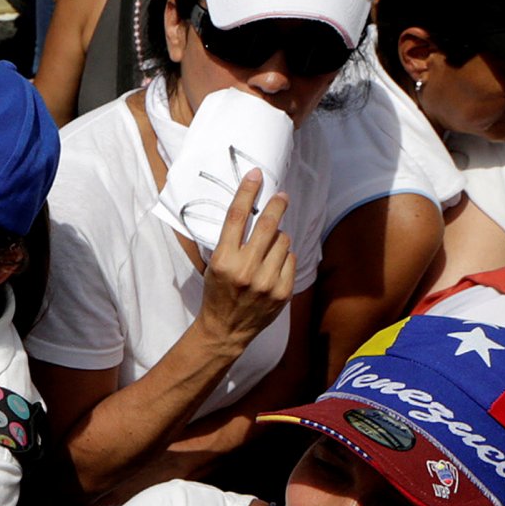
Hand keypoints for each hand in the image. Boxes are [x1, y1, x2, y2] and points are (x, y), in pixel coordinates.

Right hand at [195, 172, 293, 354]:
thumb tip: (255, 210)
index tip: (256, 175)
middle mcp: (245, 270)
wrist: (225, 329)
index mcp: (223, 261)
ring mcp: (266, 282)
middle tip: (282, 196)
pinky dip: (283, 258)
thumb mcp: (214, 266)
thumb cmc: (218, 292)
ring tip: (267, 251)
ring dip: (278, 239)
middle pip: (267, 224)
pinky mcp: (282, 291)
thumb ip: (232, 242)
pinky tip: (273, 268)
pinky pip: (290, 259)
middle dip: (277, 205)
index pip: (236, 218)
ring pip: (283, 240)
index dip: (247, 192)